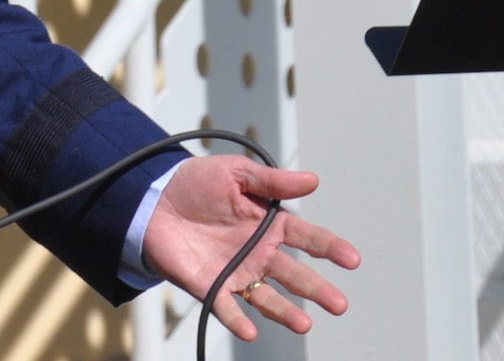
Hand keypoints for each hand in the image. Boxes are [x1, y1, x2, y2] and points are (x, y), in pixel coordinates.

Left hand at [142, 156, 360, 341]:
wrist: (152, 198)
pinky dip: (238, 320)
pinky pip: (226, 307)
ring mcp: (236, 272)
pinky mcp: (210, 286)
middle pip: (295, 274)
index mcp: (270, 225)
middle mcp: (259, 253)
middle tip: (339, 304)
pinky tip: (250, 330)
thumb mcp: (235, 172)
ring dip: (286, 312)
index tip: (351, 259)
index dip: (330, 248)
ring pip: (268, 298)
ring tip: (304, 324)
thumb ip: (272, 181)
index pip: (308, 238)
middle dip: (317, 290)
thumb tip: (312, 180)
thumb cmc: (195, 183)